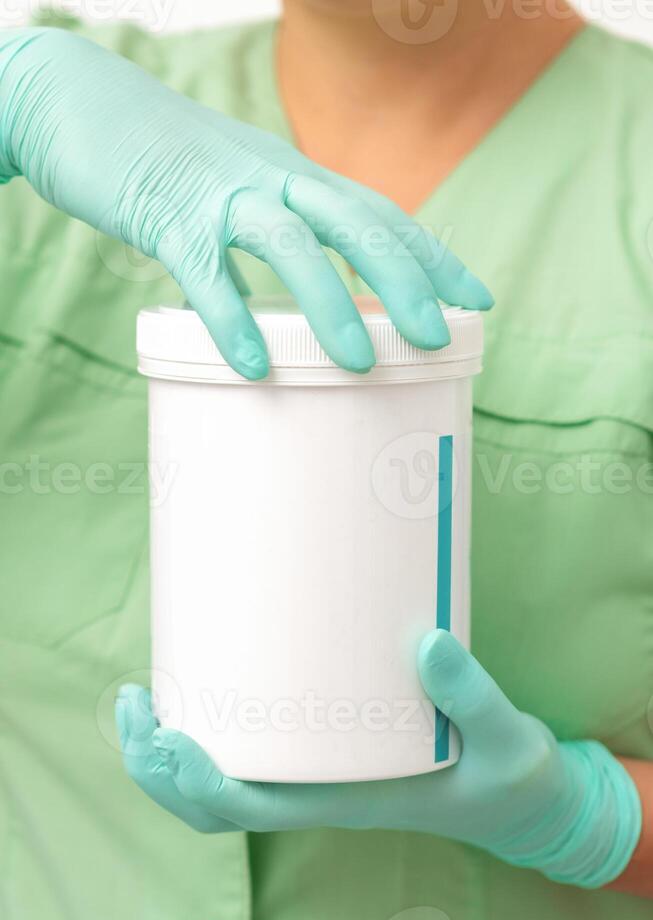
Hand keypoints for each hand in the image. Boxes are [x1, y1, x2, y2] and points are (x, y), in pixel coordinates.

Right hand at [0, 28, 491, 378]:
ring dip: (330, 304)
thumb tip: (308, 297)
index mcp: (294, 174)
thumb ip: (276, 228)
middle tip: (438, 337)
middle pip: (356, 222)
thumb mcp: (239, 185)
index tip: (477, 300)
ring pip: (290, 243)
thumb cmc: (166, 159)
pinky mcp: (165, 215)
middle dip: (404, 279)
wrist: (79, 103)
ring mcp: (219, 192)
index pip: (381, 212)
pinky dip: (232, 320)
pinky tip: (254, 366)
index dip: (432, 256)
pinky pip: (206, 272)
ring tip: (360, 365)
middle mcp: (270, 176)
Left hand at [116, 630, 640, 888]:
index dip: (196, 780)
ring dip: (164, 752)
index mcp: (345, 799)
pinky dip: (204, 733)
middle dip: (156, 764)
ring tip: (139, 698)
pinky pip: (247, 756)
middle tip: (132, 701)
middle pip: (210, 805)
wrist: (519, 799)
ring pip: (218, 787)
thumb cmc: (507, 776)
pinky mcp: (323, 752)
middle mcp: (317, 791)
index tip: (166, 734)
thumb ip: (470, 693)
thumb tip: (428, 641)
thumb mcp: (501, 737)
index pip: (249, 808)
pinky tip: (195, 688)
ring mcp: (315, 776)